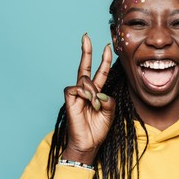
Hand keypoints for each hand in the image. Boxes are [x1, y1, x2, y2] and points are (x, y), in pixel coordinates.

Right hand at [62, 33, 114, 163]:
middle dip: (86, 51)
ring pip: (84, 79)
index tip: (107, 47)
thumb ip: (108, 99)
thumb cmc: (98, 129)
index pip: (99, 72)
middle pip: (84, 66)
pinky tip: (88, 103)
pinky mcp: (68, 99)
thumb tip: (98, 91)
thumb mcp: (110, 112)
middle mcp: (85, 91)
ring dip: (93, 91)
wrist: (89, 143)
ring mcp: (76, 94)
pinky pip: (75, 88)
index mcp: (96, 92)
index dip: (104, 60)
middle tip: (86, 36)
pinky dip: (85, 94)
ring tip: (95, 106)